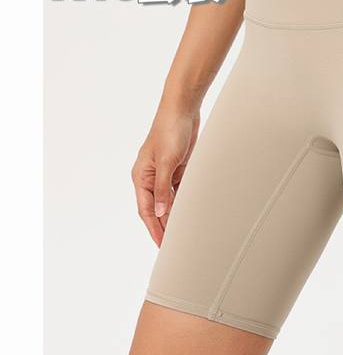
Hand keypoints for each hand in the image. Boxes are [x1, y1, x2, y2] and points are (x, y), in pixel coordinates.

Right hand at [131, 107, 199, 245]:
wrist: (182, 110)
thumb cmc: (169, 131)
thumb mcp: (167, 162)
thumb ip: (163, 189)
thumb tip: (160, 212)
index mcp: (141, 177)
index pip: (147, 210)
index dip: (154, 228)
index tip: (162, 245)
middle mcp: (150, 177)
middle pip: (156, 209)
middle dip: (163, 226)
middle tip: (173, 245)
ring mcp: (164, 173)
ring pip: (168, 201)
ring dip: (173, 215)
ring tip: (182, 233)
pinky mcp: (177, 168)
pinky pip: (178, 191)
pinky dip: (183, 201)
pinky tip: (189, 212)